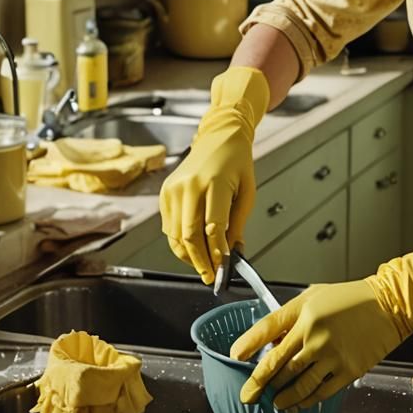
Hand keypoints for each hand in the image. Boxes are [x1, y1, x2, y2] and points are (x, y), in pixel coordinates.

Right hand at [158, 67, 268, 283]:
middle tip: (211, 276)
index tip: (224, 268)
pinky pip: (168, 226)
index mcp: (214, 183)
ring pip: (174, 235)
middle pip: (189, 235)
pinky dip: (179, 242)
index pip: (212, 227)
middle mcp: (189, 186)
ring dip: (188, 255)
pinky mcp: (165, 192)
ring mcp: (173, 189)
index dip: (217, 253)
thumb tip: (232, 252)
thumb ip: (238, 224)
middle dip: (200, 261)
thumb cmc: (237, 162)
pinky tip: (193, 247)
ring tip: (204, 265)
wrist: (219, 136)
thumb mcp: (247, 192)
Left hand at [228, 280, 403, 410]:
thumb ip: (292, 316)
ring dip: (281, 397)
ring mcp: (331, 354)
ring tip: (273, 403)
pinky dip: (305, 401)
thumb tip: (273, 340)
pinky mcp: (348, 369)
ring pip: (296, 384)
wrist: (389, 303)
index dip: (248, 345)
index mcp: (304, 311)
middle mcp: (313, 333)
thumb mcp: (315, 295)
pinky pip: (320, 392)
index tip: (236, 357)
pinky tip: (297, 404)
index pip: (267, 329)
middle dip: (257, 384)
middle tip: (247, 395)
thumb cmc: (351, 298)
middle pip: (277, 365)